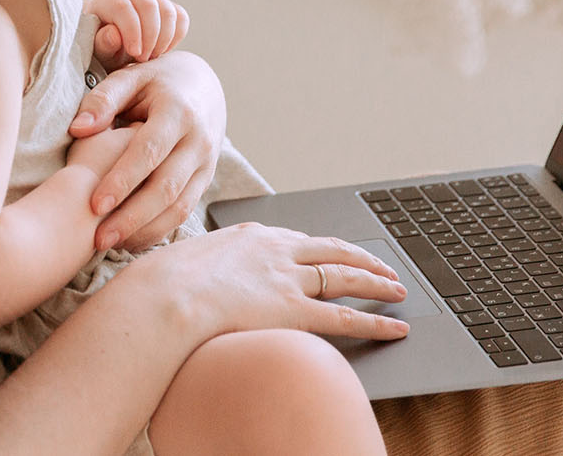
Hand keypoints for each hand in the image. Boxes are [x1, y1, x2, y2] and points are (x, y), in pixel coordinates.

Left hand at [67, 51, 224, 251]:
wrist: (204, 85)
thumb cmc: (156, 82)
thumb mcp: (131, 77)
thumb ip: (103, 99)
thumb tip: (78, 128)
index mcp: (178, 112)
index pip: (149, 152)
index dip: (122, 180)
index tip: (94, 204)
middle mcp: (199, 140)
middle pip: (166, 187)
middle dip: (132, 217)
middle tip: (99, 238)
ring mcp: (206, 163)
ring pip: (179, 206)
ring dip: (145, 230)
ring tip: (111, 245)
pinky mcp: (206, 180)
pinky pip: (184, 211)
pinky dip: (158, 229)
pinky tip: (130, 240)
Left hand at [89, 0, 189, 69]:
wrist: (113, 44)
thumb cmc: (103, 47)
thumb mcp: (99, 50)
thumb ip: (103, 43)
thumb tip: (113, 35)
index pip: (124, 8)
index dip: (132, 32)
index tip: (135, 55)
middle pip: (149, 6)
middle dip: (150, 37)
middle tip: (143, 59)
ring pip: (168, 12)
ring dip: (164, 39)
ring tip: (150, 57)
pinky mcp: (168, 6)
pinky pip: (181, 18)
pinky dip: (175, 37)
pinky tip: (161, 50)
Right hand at [118, 222, 412, 342]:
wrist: (166, 295)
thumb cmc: (164, 284)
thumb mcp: (187, 262)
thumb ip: (206, 267)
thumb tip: (197, 279)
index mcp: (250, 235)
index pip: (298, 239)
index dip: (322, 248)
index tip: (334, 252)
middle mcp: (276, 250)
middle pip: (331, 250)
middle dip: (361, 257)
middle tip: (382, 266)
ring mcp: (288, 278)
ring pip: (346, 278)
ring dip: (377, 284)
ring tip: (398, 291)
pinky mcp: (295, 309)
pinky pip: (345, 317)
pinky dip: (376, 322)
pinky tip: (395, 327)